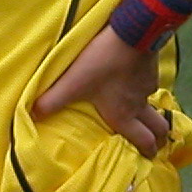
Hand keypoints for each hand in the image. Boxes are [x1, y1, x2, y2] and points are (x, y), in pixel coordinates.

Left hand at [33, 24, 168, 157]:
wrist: (130, 32)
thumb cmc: (102, 63)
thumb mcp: (72, 83)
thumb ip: (53, 100)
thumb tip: (32, 115)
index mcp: (123, 114)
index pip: (143, 140)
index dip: (147, 152)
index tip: (150, 159)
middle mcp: (138, 104)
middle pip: (158, 128)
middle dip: (158, 138)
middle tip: (157, 143)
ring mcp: (148, 86)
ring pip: (153, 105)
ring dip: (150, 113)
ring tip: (142, 114)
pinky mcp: (150, 68)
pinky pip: (150, 84)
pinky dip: (143, 88)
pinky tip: (133, 80)